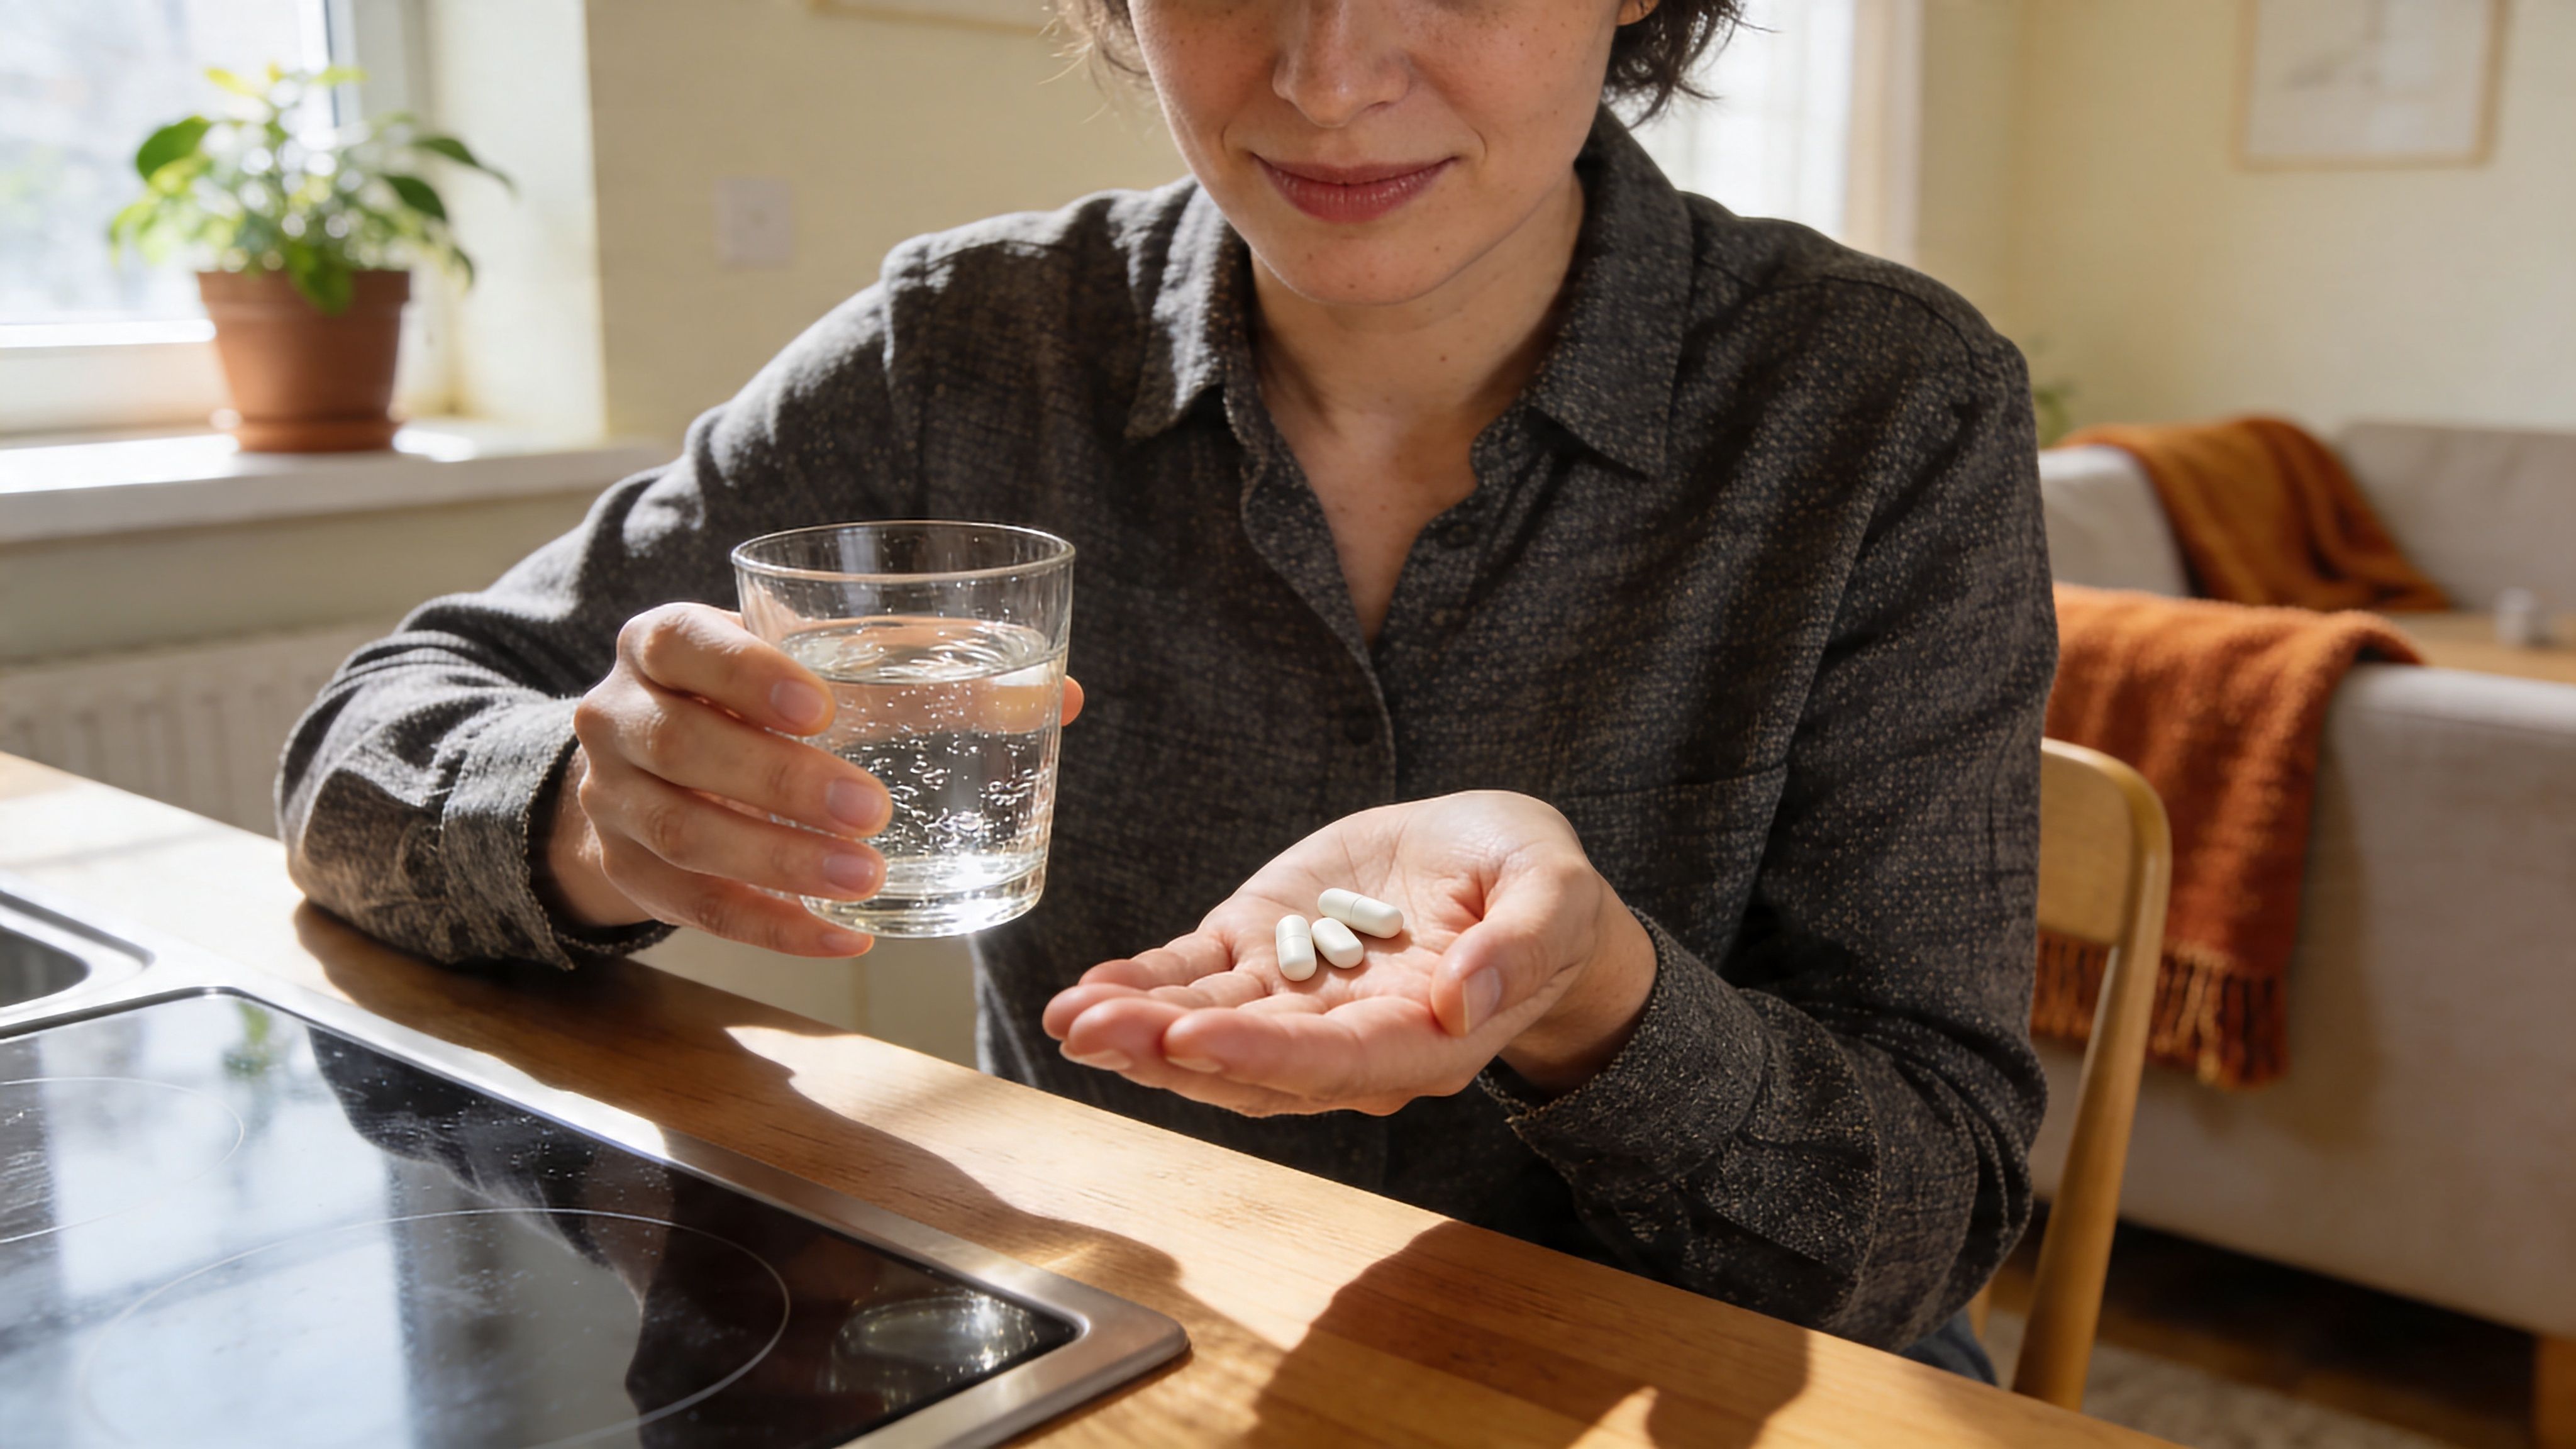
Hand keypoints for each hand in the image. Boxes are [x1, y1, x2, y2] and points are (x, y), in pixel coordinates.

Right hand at [545, 602, 1081, 955]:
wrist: (647, 767)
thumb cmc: (758, 700)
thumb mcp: (815, 667)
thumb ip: (924, 673)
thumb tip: (1063, 696)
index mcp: (662, 642)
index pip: (685, 643)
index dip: (745, 674)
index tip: (821, 704)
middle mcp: (620, 716)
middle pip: (683, 748)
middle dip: (779, 783)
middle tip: (872, 810)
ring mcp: (612, 800)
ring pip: (685, 837)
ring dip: (779, 864)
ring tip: (866, 881)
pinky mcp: (629, 874)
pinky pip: (695, 911)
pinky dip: (772, 928)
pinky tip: (845, 938)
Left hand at [1042, 791, 1656, 1114]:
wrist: (1502, 868)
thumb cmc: (1542, 888)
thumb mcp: (1554, 894)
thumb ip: (1519, 946)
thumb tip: (1464, 994)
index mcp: (1426, 1038)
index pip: (1335, 1060)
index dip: (1260, 1054)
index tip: (1192, 1039)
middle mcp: (1351, 1039)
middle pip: (1252, 1061)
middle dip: (1167, 1051)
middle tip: (1091, 1030)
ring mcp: (1299, 999)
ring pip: (1208, 1028)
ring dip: (1135, 1028)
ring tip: (1067, 1016)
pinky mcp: (1264, 953)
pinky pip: (1196, 980)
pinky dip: (1141, 984)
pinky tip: (1087, 990)